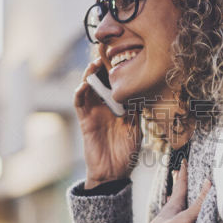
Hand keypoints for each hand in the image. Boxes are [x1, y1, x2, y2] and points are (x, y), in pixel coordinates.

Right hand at [74, 58, 142, 187]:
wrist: (114, 173)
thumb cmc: (127, 152)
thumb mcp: (137, 128)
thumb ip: (137, 110)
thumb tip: (142, 91)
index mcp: (120, 105)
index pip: (118, 82)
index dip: (118, 68)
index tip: (123, 51)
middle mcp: (106, 105)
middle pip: (102, 79)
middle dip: (103, 64)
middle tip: (106, 49)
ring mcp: (94, 111)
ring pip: (89, 87)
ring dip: (90, 75)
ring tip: (95, 63)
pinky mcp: (85, 120)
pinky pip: (79, 103)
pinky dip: (80, 93)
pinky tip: (84, 86)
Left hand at [123, 159, 211, 222]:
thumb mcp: (185, 219)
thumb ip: (199, 203)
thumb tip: (210, 182)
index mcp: (173, 206)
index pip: (180, 185)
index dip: (183, 172)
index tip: (184, 160)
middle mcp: (167, 213)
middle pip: (175, 194)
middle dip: (178, 183)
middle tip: (177, 172)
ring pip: (171, 208)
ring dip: (176, 199)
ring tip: (175, 195)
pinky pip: (170, 222)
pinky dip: (174, 216)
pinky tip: (172, 222)